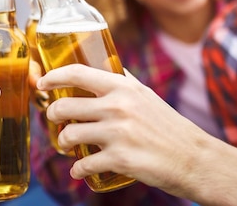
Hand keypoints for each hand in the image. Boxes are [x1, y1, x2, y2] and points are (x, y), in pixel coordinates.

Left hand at [36, 64, 210, 197]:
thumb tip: (101, 65)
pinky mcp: (120, 160)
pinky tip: (79, 169)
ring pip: (69, 135)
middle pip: (64, 106)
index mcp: (123, 87)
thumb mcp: (145, 95)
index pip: (77, 73)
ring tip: (67, 145)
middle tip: (55, 119)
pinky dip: (77, 169)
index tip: (42, 82)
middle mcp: (118, 107)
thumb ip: (122, 81)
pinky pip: (83, 164)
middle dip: (52, 114)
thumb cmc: (167, 125)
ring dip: (62, 142)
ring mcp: (117, 134)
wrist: (194, 158)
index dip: (53, 77)